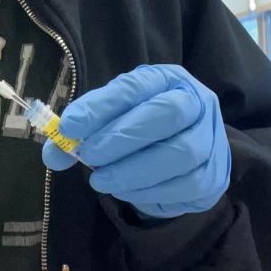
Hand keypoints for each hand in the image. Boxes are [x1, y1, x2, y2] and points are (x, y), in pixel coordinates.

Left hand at [42, 64, 230, 218]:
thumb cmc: (140, 127)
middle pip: (166, 113)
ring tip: (102, 180)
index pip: (134, 86)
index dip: (100, 106)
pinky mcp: (216, 173)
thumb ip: (81, 133)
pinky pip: (188, 185)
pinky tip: (126, 192)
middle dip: (121, 137)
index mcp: (166, 78)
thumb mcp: (110, 119)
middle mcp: (196, 101)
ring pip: (181, 152)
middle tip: (89, 156)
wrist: (184, 149)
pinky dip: (151, 192)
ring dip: (134, 170)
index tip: (69, 126)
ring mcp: (211, 137)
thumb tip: (55, 150)